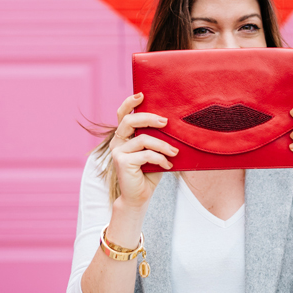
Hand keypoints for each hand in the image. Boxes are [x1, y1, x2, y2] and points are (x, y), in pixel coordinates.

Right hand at [110, 92, 178, 210]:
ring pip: (143, 139)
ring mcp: (118, 151)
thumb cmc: (149, 172)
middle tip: (165, 122)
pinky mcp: (121, 162)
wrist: (140, 197)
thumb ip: (157, 138)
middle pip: (130, 121)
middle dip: (149, 118)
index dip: (129, 103)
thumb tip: (172, 123)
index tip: (141, 95)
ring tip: (175, 152)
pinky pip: (146, 154)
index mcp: (124, 136)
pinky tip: (168, 165)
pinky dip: (160, 158)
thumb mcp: (154, 151)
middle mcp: (118, 141)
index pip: (122, 114)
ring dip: (162, 145)